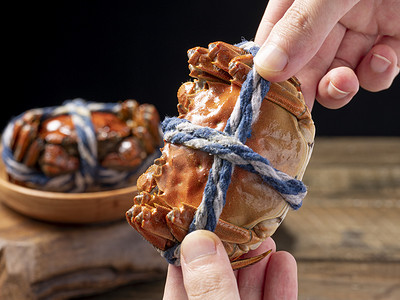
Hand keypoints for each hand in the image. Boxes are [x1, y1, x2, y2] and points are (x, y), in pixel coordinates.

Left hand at [163, 230, 296, 299]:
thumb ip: (209, 287)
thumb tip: (198, 238)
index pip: (181, 278)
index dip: (191, 247)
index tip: (203, 219)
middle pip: (218, 280)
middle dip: (232, 251)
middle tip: (241, 222)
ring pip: (248, 292)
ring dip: (259, 264)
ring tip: (265, 237)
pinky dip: (280, 285)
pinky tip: (285, 262)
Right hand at [253, 0, 399, 109]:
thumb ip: (302, 25)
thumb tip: (269, 67)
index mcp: (301, 0)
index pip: (273, 41)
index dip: (268, 72)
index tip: (267, 98)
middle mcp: (327, 17)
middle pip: (303, 65)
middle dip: (304, 89)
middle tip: (300, 110)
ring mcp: (360, 29)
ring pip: (337, 75)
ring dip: (338, 87)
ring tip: (344, 82)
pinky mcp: (392, 39)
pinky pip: (375, 70)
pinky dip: (377, 73)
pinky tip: (382, 57)